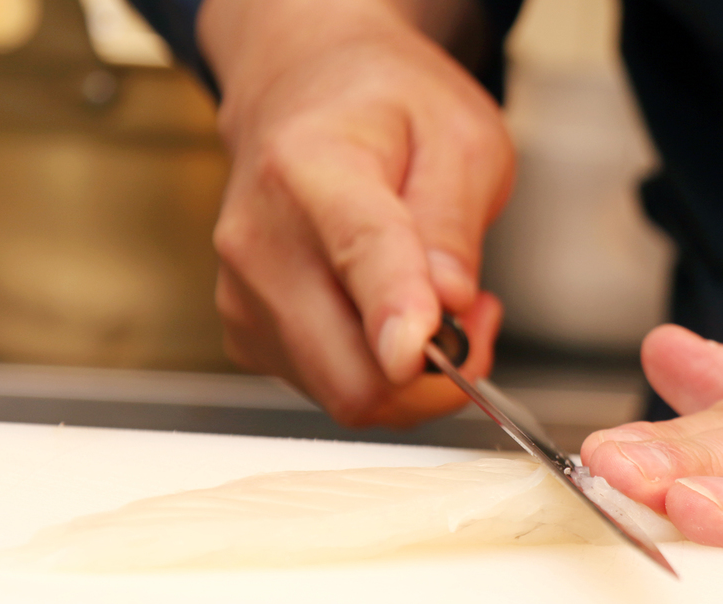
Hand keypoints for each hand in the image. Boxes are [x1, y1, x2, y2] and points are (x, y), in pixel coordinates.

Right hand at [197, 0, 512, 424]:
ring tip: (440, 299)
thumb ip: (453, 225)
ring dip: (414, 375)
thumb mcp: (460, 137)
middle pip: (353, 371)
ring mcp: (245, 295)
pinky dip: (380, 373)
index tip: (424, 350)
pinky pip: (331, 388)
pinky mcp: (248, 333)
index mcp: (313, 168)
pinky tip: (395, 316)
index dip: (398, 313)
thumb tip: (448, 307)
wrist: (302, 89)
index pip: (360, 256)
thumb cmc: (383, 106)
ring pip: (348, 394)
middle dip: (438, 372)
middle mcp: (261, 240)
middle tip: (477, 317)